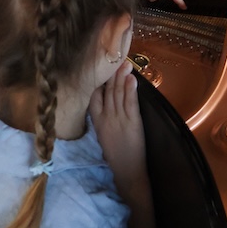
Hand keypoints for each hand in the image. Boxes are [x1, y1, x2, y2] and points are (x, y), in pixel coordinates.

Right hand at [89, 60, 146, 200]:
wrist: (127, 171)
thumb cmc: (115, 153)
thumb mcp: (103, 134)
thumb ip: (103, 117)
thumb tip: (105, 99)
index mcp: (97, 122)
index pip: (94, 97)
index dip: (98, 81)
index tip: (101, 67)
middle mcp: (106, 118)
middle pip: (108, 92)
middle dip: (112, 74)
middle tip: (115, 56)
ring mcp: (119, 119)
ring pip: (118, 94)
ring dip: (121, 77)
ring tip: (124, 62)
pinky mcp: (132, 122)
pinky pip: (130, 102)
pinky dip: (131, 89)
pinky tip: (132, 78)